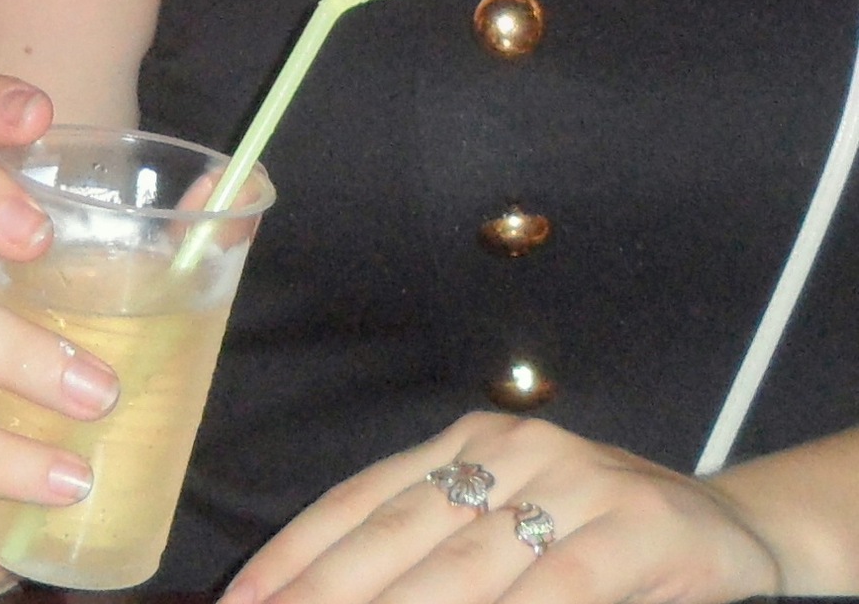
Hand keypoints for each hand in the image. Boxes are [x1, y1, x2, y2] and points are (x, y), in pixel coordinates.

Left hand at [221, 414, 781, 603]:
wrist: (740, 537)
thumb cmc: (601, 547)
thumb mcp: (510, 539)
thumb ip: (432, 561)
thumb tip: (328, 596)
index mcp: (467, 446)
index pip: (360, 501)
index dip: (295, 557)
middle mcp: (513, 450)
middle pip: (398, 537)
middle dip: (327, 596)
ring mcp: (579, 482)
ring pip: (467, 571)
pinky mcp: (641, 527)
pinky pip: (560, 589)